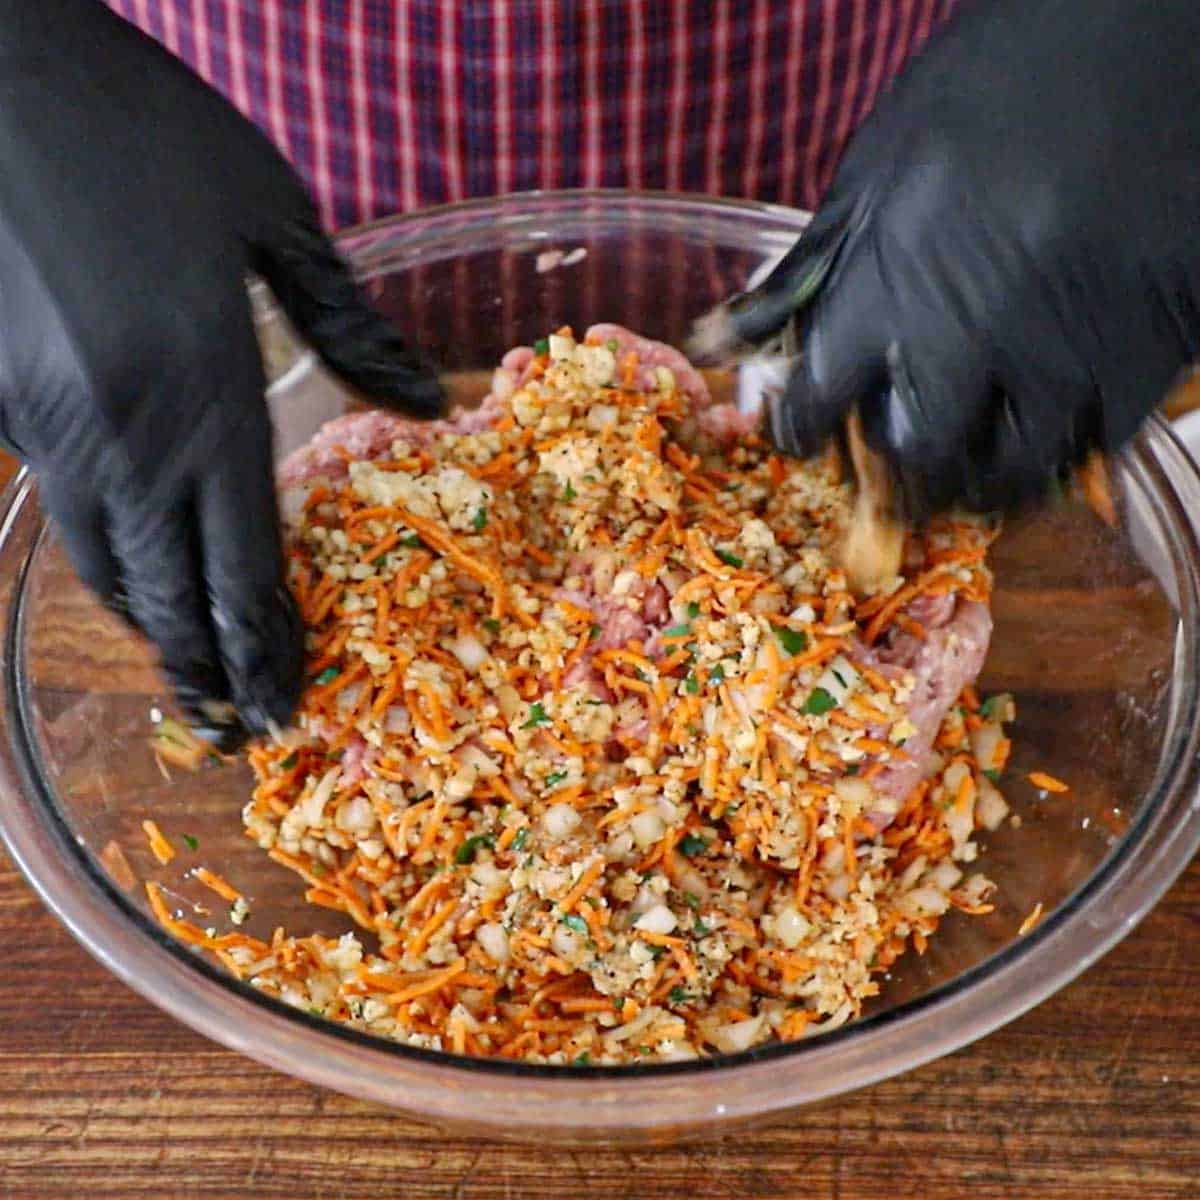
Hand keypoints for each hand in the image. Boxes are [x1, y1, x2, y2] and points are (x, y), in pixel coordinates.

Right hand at [0, 1, 441, 745]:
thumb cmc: (146, 131)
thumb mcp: (274, 217)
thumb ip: (351, 327)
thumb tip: (427, 403)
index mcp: (208, 392)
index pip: (242, 562)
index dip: (266, 646)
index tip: (287, 706)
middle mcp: (126, 431)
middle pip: (165, 590)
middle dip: (203, 667)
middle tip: (238, 724)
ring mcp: (51, 421)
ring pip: (103, 563)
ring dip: (152, 627)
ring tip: (192, 669)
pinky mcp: (3, 401)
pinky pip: (66, 509)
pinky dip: (109, 560)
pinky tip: (137, 571)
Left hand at [697, 0, 1199, 515]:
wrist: (1133, 31)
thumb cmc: (989, 88)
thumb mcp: (872, 170)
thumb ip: (803, 273)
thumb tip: (718, 342)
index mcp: (886, 294)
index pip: (818, 412)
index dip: (804, 434)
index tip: (808, 432)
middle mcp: (971, 339)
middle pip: (922, 459)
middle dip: (903, 474)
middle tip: (904, 462)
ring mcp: (1066, 351)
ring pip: (1014, 471)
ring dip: (987, 479)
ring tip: (978, 462)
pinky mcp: (1148, 350)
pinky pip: (1098, 444)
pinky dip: (1066, 451)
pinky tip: (1050, 423)